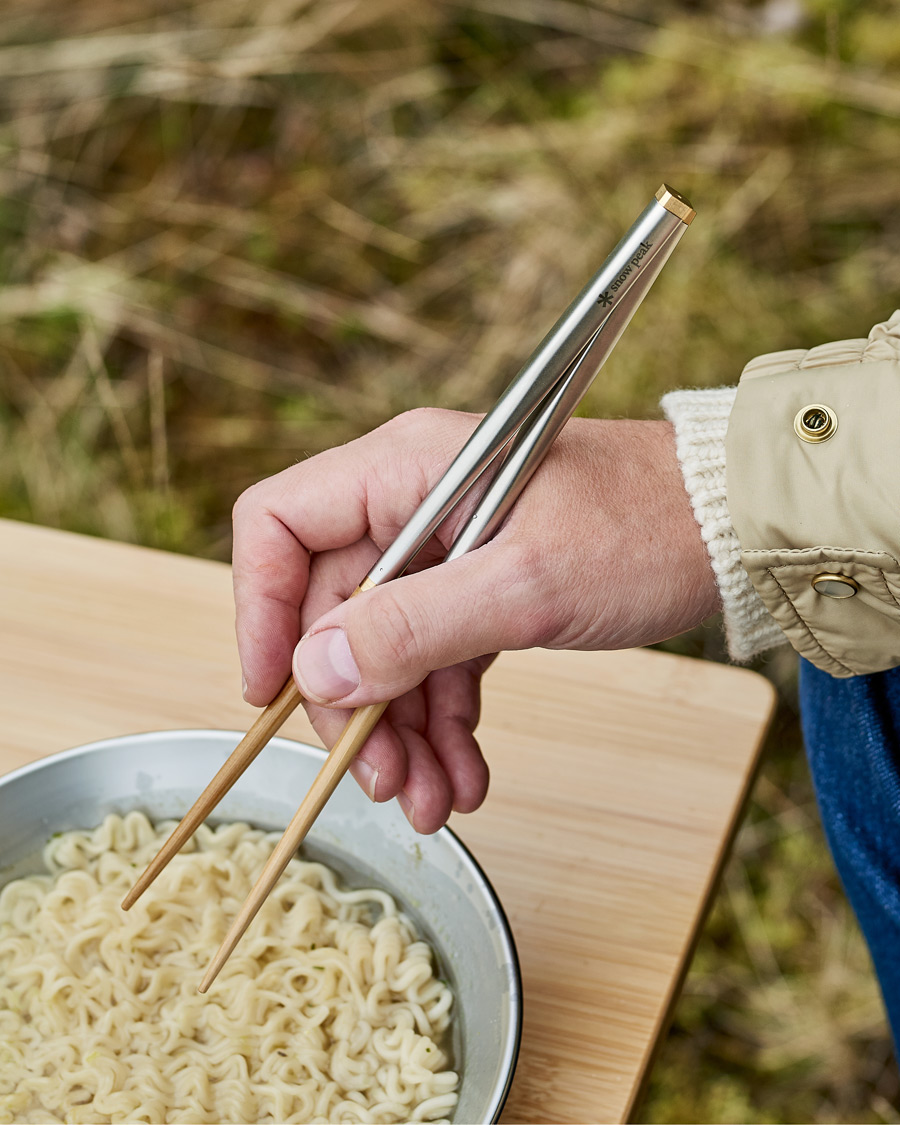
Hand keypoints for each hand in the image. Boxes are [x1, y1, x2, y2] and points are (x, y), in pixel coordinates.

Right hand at [232, 408, 719, 832]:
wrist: (734, 534)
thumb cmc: (643, 530)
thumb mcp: (527, 584)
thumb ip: (416, 626)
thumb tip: (314, 671)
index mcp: (406, 470)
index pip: (280, 525)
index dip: (258, 607)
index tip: (272, 692)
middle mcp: (414, 506)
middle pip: (332, 610)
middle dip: (352, 705)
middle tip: (378, 781)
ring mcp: (449, 552)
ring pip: (387, 651)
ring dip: (401, 732)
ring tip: (429, 803)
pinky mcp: (484, 591)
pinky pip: (439, 664)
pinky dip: (445, 723)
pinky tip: (463, 776)